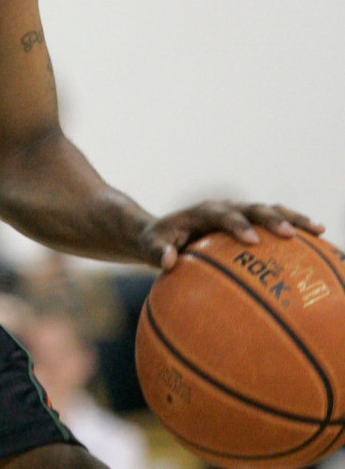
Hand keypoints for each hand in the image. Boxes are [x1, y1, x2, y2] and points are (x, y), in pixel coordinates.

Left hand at [139, 202, 323, 270]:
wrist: (162, 232)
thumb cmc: (156, 242)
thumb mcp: (148, 246)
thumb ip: (156, 252)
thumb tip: (168, 261)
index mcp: (202, 211)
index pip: (222, 214)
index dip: (237, 224)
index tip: (252, 240)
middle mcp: (225, 208)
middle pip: (254, 208)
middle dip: (273, 219)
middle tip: (292, 235)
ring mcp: (240, 214)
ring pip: (271, 211)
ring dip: (294, 219)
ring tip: (319, 230)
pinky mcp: (249, 223)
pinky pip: (274, 225)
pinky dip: (295, 231)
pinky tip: (319, 244)